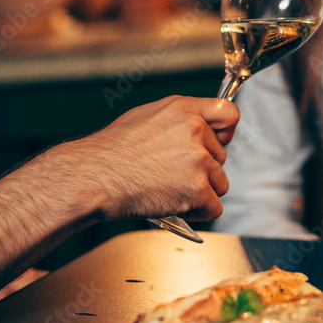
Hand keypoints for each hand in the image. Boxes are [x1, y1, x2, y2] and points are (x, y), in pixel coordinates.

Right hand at [46, 96, 239, 222]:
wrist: (94, 177)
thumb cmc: (112, 152)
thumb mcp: (147, 117)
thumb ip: (179, 120)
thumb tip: (198, 128)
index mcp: (183, 109)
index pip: (228, 114)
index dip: (226, 132)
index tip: (221, 142)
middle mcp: (194, 129)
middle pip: (221, 157)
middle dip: (203, 170)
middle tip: (172, 175)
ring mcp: (198, 159)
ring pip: (220, 184)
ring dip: (200, 192)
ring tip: (169, 190)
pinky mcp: (197, 189)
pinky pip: (214, 207)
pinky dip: (197, 213)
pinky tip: (173, 205)